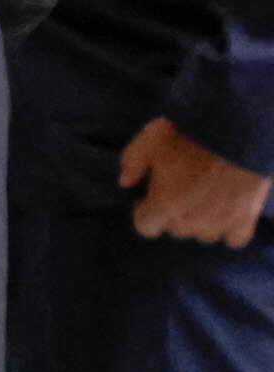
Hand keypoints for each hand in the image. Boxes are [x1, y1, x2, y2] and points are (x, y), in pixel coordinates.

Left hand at [122, 118, 271, 247]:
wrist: (238, 133)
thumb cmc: (190, 136)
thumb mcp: (149, 141)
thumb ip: (132, 162)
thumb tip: (126, 182)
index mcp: (164, 206)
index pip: (145, 226)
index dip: (144, 211)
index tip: (149, 196)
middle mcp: (190, 222)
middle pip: (174, 229)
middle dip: (171, 214)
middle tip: (180, 190)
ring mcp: (219, 224)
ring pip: (203, 234)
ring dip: (199, 221)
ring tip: (204, 199)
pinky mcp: (245, 221)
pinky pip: (234, 238)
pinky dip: (229, 229)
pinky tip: (226, 213)